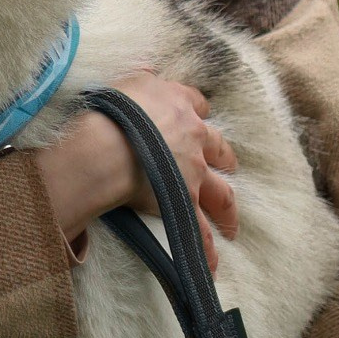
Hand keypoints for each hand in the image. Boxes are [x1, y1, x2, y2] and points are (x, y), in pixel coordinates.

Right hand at [36, 70, 239, 267]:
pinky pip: (197, 229)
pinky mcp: (182, 199)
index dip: (197, 113)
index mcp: (179, 105)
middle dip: (224, 159)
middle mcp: (193, 137)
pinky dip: (205, 249)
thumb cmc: (110, 110)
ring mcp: (192, 171)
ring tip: (232, 226)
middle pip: (219, 148)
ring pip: (221, 192)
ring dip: (227, 210)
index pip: (198, 105)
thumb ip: (143, 78)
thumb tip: (151, 70)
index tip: (195, 119)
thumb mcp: (126, 80)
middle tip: (227, 168)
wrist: (106, 144)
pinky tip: (212, 266)